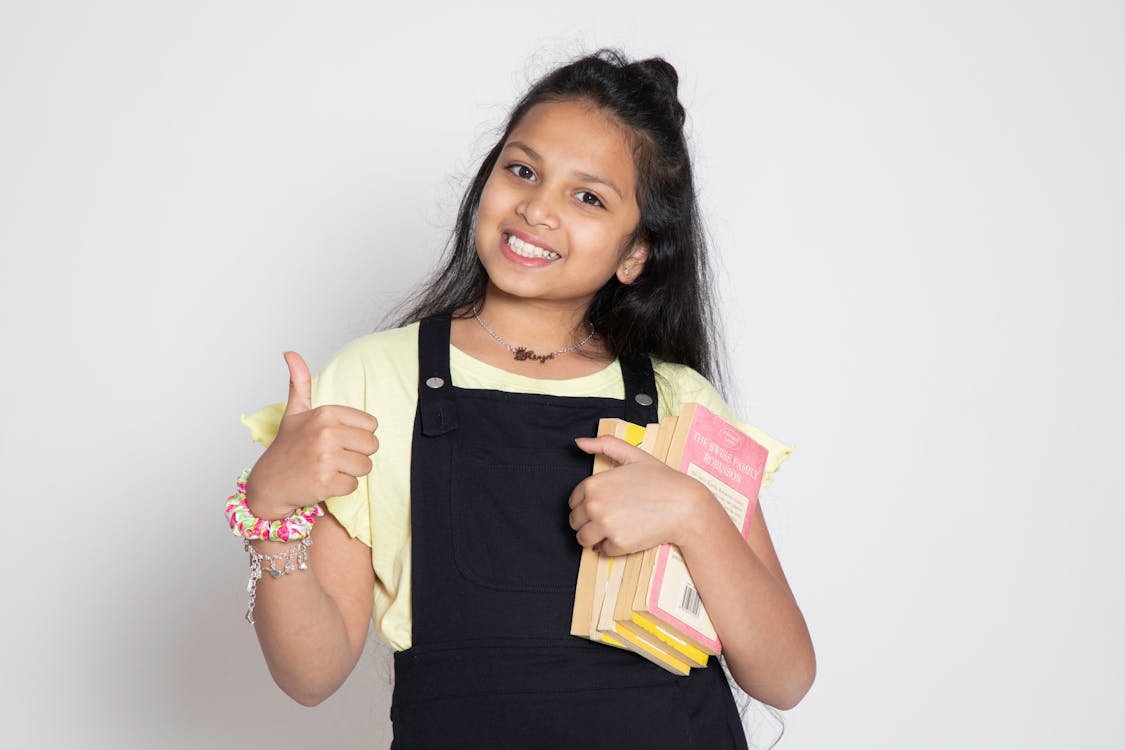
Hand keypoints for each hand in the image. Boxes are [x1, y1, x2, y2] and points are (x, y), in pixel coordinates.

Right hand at [245, 352, 378, 519]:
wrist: (268, 483)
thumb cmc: (287, 447)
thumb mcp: (294, 412)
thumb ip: (299, 382)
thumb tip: (290, 352)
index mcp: (325, 414)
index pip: (371, 425)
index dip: (357, 435)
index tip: (337, 439)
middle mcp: (326, 433)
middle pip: (372, 446)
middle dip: (357, 454)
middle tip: (334, 457)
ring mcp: (325, 458)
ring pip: (365, 466)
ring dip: (350, 472)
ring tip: (328, 468)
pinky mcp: (325, 482)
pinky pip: (353, 485)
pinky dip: (341, 488)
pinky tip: (323, 482)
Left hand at [567, 436, 710, 555]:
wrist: (685, 506)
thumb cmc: (661, 480)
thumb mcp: (633, 454)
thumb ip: (604, 445)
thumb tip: (579, 442)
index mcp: (593, 484)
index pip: (573, 502)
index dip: (587, 504)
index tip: (603, 504)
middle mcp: (595, 506)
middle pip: (575, 522)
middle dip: (589, 521)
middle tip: (612, 516)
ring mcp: (605, 526)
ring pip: (583, 539)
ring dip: (595, 537)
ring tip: (616, 527)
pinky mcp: (618, 544)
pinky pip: (602, 551)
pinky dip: (612, 546)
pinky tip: (627, 534)